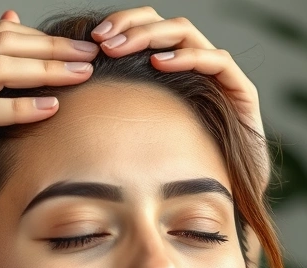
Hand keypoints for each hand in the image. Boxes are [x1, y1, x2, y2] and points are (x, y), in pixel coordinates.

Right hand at [0, 10, 98, 228]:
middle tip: (91, 55)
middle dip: (52, 47)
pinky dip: (20, 107)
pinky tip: (50, 108)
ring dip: (45, 69)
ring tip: (80, 75)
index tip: (80, 49)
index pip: (0, 35)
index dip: (43, 37)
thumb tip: (9, 37)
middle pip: (4, 44)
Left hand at [89, 7, 268, 193]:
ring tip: (118, 50)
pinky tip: (159, 63)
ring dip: (150, 37)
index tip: (93, 39)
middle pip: (164, 25)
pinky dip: (187, 57)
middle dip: (130, 26)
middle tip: (101, 40)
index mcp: (172, 72)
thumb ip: (112, 117)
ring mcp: (221, 79)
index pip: (148, 30)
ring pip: (186, 35)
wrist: (226, 203)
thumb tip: (64, 101)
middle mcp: (198, 69)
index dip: (122, 26)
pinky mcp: (242, 95)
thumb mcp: (134, 140)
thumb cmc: (174, 177)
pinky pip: (217, 62)